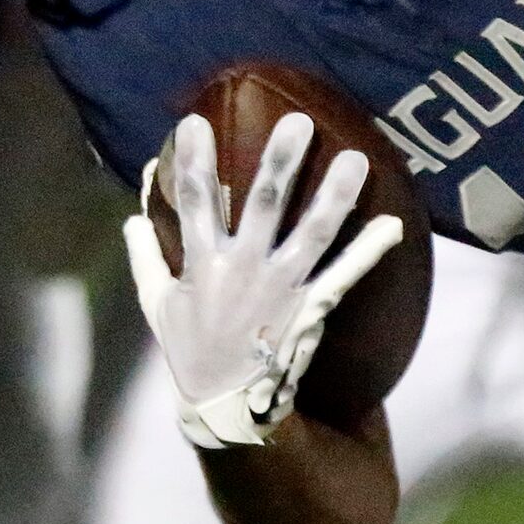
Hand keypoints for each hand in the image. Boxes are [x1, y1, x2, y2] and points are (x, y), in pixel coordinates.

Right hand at [122, 111, 405, 448]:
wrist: (226, 404)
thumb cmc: (191, 348)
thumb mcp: (157, 303)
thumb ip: (144, 256)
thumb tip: (130, 216)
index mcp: (203, 264)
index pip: (194, 202)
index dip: (194, 161)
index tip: (195, 120)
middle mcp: (244, 269)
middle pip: (264, 206)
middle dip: (281, 163)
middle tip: (299, 122)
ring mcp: (281, 288)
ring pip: (313, 234)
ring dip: (335, 196)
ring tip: (357, 158)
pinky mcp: (309, 307)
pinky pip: (343, 276)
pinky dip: (368, 252)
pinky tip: (393, 225)